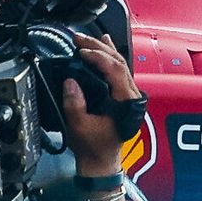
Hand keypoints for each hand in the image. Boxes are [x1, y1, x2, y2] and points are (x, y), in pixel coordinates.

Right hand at [59, 33, 142, 179]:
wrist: (100, 162)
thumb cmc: (92, 147)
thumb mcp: (78, 127)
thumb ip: (74, 104)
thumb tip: (70, 81)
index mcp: (125, 102)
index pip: (116, 70)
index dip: (99, 57)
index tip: (81, 52)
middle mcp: (131, 95)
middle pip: (119, 62)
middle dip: (98, 48)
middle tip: (79, 40)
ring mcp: (128, 94)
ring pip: (120, 64)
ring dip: (103, 49)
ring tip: (88, 38)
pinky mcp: (122, 95)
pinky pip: (119, 70)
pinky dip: (109, 57)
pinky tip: (104, 45)